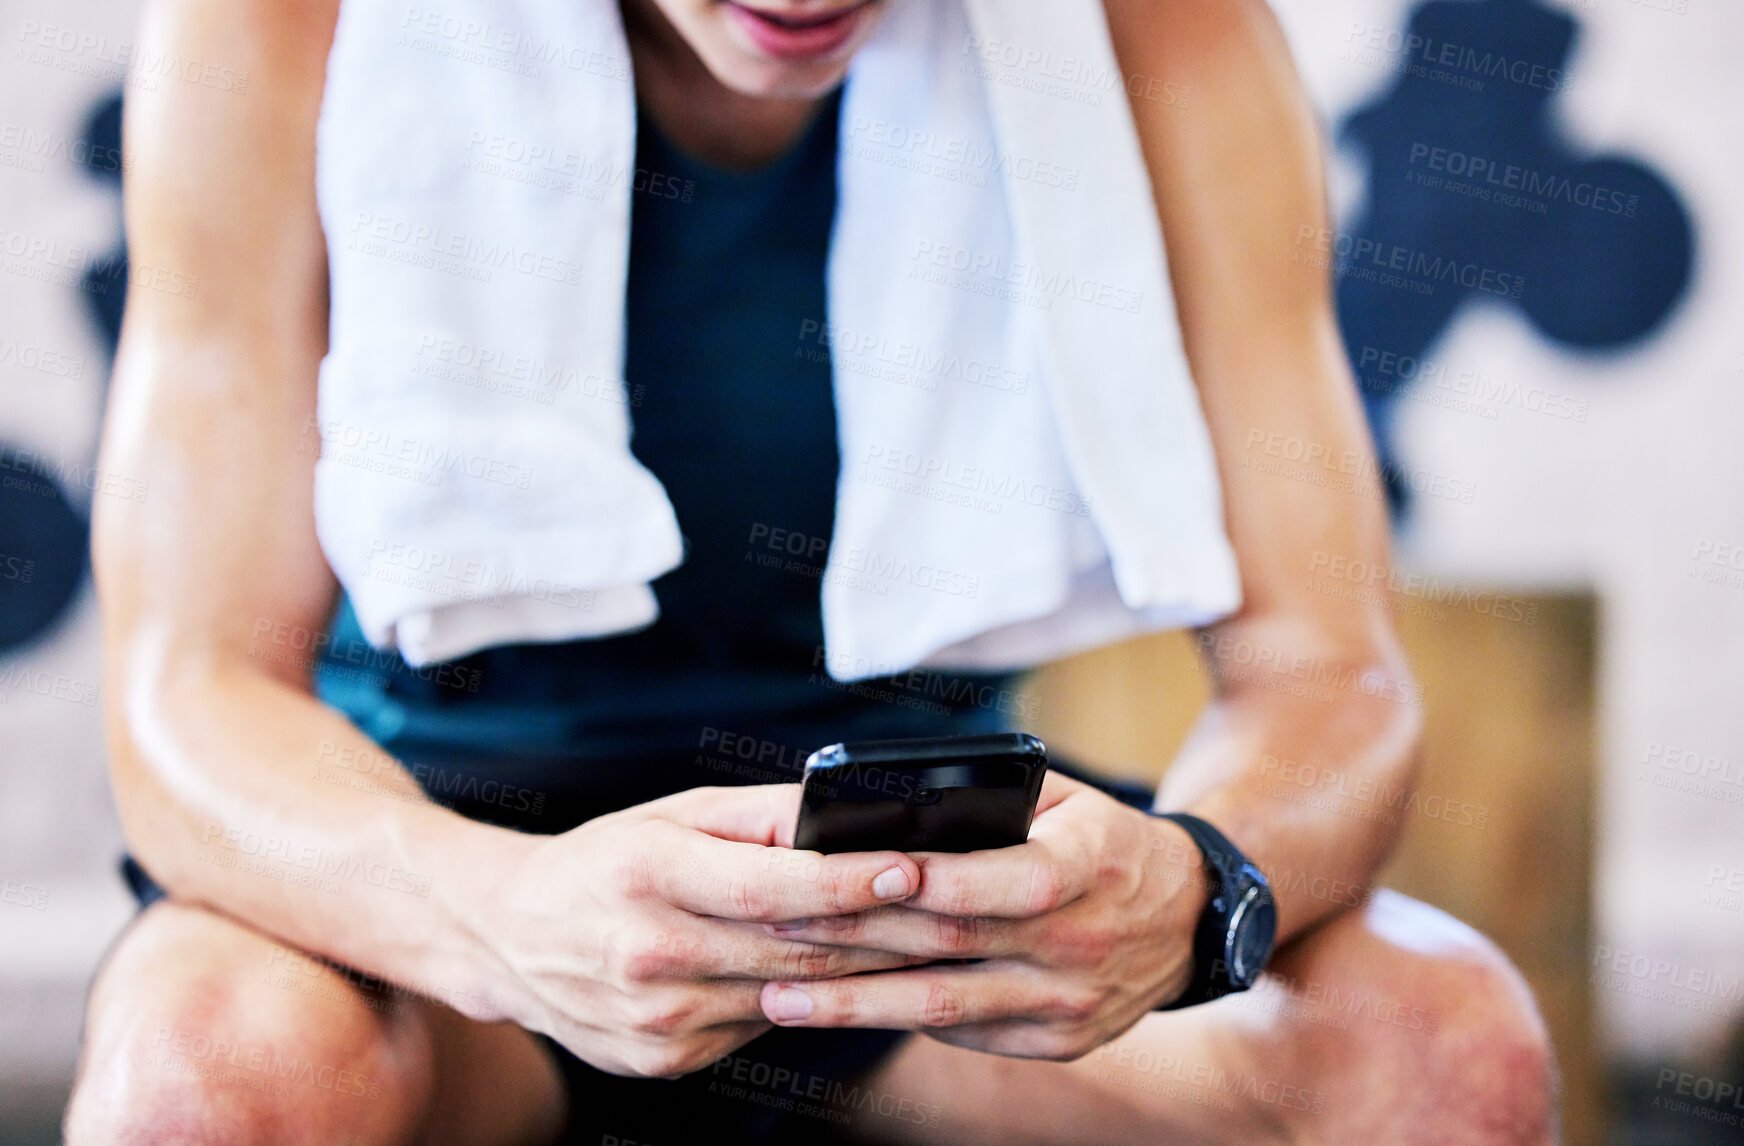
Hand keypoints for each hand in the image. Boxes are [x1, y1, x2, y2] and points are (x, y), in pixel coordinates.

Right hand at [473, 784, 928, 1078]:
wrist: (510, 938)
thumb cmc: (608, 858)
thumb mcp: (673, 814)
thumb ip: (761, 814)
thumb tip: (847, 808)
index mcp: (648, 876)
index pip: (766, 886)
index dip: (844, 881)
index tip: (910, 866)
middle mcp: (648, 954)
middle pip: (791, 948)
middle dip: (884, 930)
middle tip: (957, 909)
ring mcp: (656, 1020)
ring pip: (788, 995)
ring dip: (865, 974)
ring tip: (931, 944)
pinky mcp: (664, 1061)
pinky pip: (760, 1026)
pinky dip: (811, 1002)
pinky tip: (858, 982)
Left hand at [755, 772, 1207, 1059]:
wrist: (1190, 919)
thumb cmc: (1107, 840)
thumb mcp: (1071, 801)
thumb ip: (997, 799)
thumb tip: (897, 802)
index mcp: (1088, 867)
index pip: (1005, 880)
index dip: (930, 879)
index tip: (849, 872)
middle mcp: (1081, 943)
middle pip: (952, 944)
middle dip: (854, 938)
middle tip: (771, 930)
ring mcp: (1070, 1003)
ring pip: (945, 1007)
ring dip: (855, 1003)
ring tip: (779, 998)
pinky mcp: (1059, 1042)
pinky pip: (967, 1033)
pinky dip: (901, 1020)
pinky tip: (840, 1009)